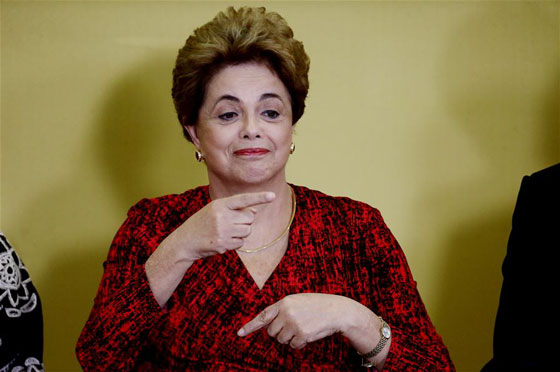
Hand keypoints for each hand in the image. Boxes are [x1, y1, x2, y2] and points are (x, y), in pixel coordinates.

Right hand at [169, 191, 275, 261]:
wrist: (185, 241)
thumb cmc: (203, 223)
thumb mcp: (215, 210)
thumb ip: (234, 208)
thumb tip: (255, 210)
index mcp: (220, 204)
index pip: (243, 199)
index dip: (259, 197)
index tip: (272, 196)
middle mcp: (222, 216)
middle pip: (249, 217)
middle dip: (245, 221)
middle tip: (231, 223)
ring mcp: (222, 231)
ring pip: (247, 230)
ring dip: (241, 232)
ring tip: (226, 232)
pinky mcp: (223, 244)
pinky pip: (241, 243)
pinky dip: (236, 243)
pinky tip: (223, 240)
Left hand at [237, 293, 358, 348]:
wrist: (337, 311)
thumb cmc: (317, 306)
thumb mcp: (298, 302)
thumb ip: (283, 311)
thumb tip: (270, 328)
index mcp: (284, 302)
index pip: (263, 316)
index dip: (250, 326)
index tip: (239, 333)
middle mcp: (286, 312)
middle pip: (271, 332)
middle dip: (279, 333)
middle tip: (292, 327)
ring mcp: (293, 323)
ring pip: (281, 340)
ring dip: (290, 338)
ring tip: (303, 328)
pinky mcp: (302, 334)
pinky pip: (293, 345)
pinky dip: (299, 343)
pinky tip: (308, 334)